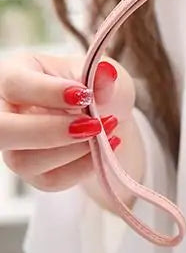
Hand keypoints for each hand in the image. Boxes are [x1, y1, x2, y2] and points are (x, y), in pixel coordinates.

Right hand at [0, 53, 135, 192]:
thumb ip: (104, 77)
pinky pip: (50, 179)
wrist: (109, 118)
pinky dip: (83, 166)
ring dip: (74, 149)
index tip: (84, 95)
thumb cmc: (98, 89)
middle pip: (1, 130)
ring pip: (24, 160)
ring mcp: (15, 145)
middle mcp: (5, 110)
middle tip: (92, 124)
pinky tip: (103, 148)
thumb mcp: (106, 74)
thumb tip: (105, 73)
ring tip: (108, 132)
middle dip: (49, 131)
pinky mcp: (32, 173)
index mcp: (16, 73)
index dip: (48, 92)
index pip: (14, 84)